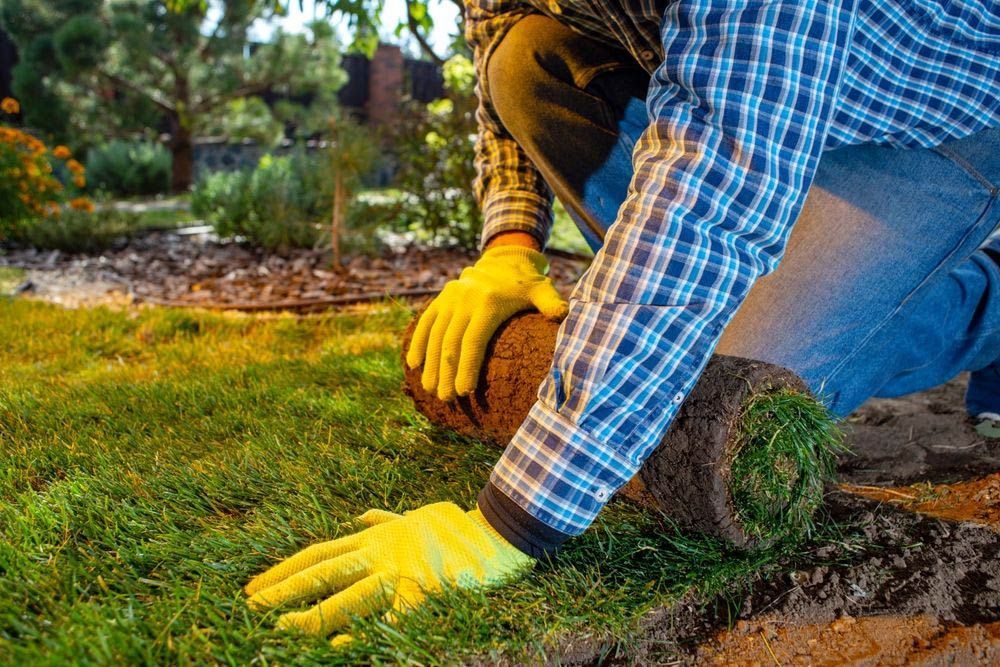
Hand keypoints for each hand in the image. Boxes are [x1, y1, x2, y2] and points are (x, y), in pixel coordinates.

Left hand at [245, 502, 532, 643]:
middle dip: (285, 589)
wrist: (497, 534)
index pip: (320, 553)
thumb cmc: (455, 529)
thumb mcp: (415, 516)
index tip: (254, 586)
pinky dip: (367, 631)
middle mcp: (382, 553)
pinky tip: (343, 644)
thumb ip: (385, 519)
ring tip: (284, 629)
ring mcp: (402, 572)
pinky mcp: (425, 592)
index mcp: (377, 539)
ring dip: (315, 613)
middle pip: (324, 571)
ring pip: (350, 594)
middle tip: (250, 605)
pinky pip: (391, 617)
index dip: (284, 569)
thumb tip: (360, 518)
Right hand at [406, 246, 567, 400]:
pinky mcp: (441, 299)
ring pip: (436, 335)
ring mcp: (450, 298)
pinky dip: (418, 343)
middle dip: (447, 373)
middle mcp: (464, 298)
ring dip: (431, 364)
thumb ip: (551, 303)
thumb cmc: (527, 285)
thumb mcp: (542, 290)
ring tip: (432, 389)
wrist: (504, 260)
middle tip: (447, 399)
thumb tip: (564, 314)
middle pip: (451, 342)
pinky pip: (426, 322)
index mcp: (488, 302)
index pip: (473, 340)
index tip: (464, 391)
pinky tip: (414, 365)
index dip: (467, 367)